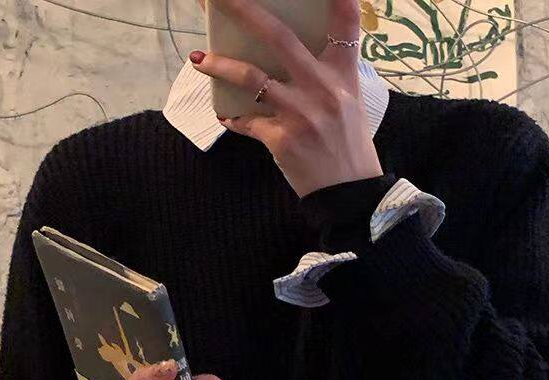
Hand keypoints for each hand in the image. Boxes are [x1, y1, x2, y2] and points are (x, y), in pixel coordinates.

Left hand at [190, 0, 382, 197]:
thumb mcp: (349, 102)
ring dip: (220, 66)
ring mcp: (302, 114)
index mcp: (343, 74)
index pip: (345, 23)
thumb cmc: (347, 145)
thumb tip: (291, 52)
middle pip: (279, 37)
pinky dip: (233, 118)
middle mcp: (324, 88)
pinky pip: (247, 121)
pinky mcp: (283, 140)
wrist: (348, 192)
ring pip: (251, 78)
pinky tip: (225, 118)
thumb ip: (325, 73)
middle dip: (244, 11)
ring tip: (199, 60)